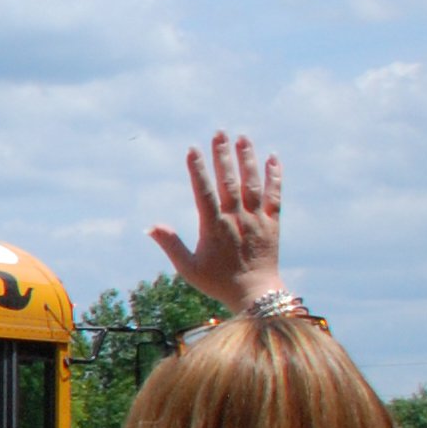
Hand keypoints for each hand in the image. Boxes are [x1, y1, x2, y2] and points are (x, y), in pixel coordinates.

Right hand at [148, 130, 283, 310]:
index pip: (204, 192)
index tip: (193, 150)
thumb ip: (170, 244)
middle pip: (229, 181)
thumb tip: (150, 226)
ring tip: (243, 138)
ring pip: (253, 184)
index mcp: (214, 227)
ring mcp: (257, 219)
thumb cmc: (217, 282)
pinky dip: (275, 176)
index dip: (198, 170)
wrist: (255, 294)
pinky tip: (273, 158)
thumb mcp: (187, 268)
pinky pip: (276, 196)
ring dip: (247, 159)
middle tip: (219, 133)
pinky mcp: (273, 223)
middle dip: (223, 155)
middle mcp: (237, 219)